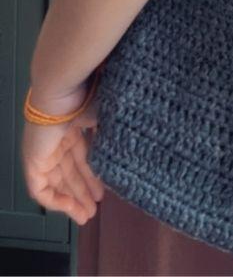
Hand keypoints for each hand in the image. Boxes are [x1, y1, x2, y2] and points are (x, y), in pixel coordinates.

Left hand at [22, 79, 104, 224]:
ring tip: (87, 215)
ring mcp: (43, 151)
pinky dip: (56, 201)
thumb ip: (110, 137)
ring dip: (72, 200)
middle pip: (69, 171)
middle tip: (96, 208)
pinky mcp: (33, 161)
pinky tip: (73, 209)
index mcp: (71, 126)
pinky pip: (40, 189)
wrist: (62, 91)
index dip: (92, 174)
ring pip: (57, 182)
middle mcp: (56, 140)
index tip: (106, 189)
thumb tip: (125, 153)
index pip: (80, 156)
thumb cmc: (87, 99)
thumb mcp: (105, 119)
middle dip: (83, 191)